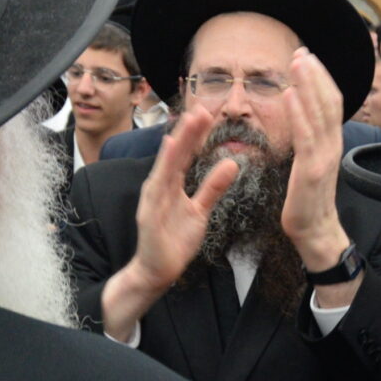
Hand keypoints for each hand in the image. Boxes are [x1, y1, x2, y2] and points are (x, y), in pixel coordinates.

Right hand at [102, 108, 238, 339]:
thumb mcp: (200, 211)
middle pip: (175, 154)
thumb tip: (231, 163)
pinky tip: (169, 152)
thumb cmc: (175, 241)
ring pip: (166, 166)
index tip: (208, 113)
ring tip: (188, 123)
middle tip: (201, 109)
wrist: (158, 271)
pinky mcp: (149, 214)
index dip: (195, 135)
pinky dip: (163, 169)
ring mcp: (153, 199)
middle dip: (188, 132)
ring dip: (177, 143)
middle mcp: (160, 186)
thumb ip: (213, 187)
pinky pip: (157, 188)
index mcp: (171, 184)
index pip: (185, 155)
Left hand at [278, 48, 350, 271]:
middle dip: (315, 74)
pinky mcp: (312, 170)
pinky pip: (305, 136)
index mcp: (331, 143)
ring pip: (319, 113)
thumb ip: (311, 139)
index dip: (320, 78)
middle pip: (328, 101)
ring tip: (297, 62)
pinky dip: (298, 113)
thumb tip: (303, 117)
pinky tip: (288, 94)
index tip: (307, 56)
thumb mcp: (311, 163)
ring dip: (307, 85)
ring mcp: (324, 157)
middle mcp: (332, 145)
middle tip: (302, 51)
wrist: (315, 232)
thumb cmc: (308, 199)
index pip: (331, 102)